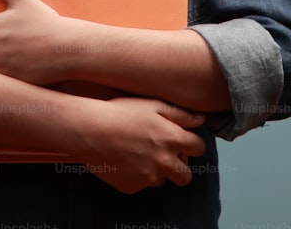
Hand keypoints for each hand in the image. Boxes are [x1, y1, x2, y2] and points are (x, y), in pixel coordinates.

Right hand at [69, 96, 205, 193]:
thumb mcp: (152, 105)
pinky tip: (124, 159)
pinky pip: (141, 184)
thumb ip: (180, 114)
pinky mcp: (132, 186)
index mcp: (172, 139)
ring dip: (156, 170)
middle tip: (166, 156)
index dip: (192, 144)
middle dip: (180, 167)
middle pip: (186, 176)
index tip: (183, 141)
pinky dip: (136, 174)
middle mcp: (164, 162)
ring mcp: (147, 177)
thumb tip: (201, 120)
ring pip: (161, 179)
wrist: (89, 129)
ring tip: (139, 153)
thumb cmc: (120, 112)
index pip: (198, 148)